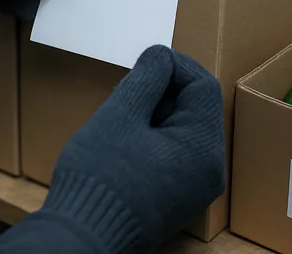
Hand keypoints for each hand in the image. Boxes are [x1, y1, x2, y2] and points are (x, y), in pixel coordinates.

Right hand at [41, 46, 225, 252]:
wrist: (83, 238)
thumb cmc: (100, 177)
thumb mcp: (120, 115)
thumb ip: (146, 80)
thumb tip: (161, 56)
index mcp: (202, 148)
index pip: (203, 87)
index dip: (175, 66)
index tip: (145, 62)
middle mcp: (209, 170)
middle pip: (196, 109)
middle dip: (163, 91)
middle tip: (128, 90)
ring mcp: (195, 187)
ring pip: (184, 130)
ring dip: (155, 113)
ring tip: (122, 115)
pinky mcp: (178, 198)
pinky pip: (175, 153)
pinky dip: (153, 137)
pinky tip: (125, 139)